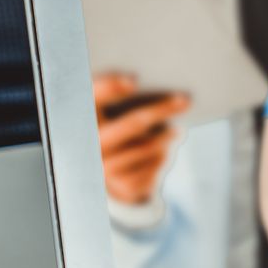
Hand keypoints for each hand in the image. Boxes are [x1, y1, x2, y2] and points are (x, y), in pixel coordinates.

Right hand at [92, 73, 187, 205]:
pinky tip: (161, 153)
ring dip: (168, 136)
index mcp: (83, 120)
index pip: (92, 99)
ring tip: (176, 131)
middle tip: (184, 100)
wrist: (114, 177)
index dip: (109, 88)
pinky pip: (156, 165)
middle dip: (162, 110)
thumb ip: (125, 100)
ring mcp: (106, 169)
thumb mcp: (113, 114)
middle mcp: (91, 146)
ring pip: (151, 146)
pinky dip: (164, 155)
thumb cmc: (118, 131)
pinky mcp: (125, 186)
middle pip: (134, 123)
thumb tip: (164, 93)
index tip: (133, 81)